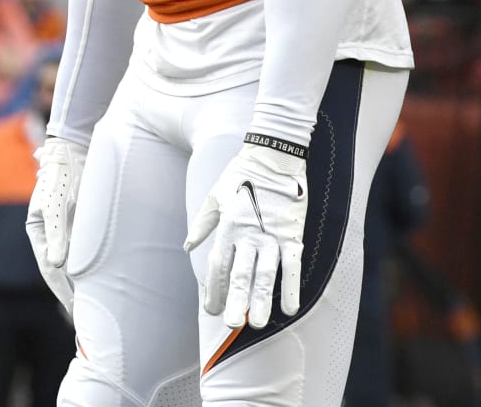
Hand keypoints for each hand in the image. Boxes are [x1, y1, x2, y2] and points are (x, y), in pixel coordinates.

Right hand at [25, 136, 86, 315]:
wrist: (74, 149)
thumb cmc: (61, 175)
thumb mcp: (56, 204)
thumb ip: (57, 234)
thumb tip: (57, 265)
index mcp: (37, 231)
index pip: (49, 269)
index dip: (62, 291)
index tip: (74, 311)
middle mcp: (51, 234)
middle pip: (60, 271)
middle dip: (71, 293)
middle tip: (84, 318)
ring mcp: (66, 229)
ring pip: (74, 263)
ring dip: (82, 283)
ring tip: (94, 306)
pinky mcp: (81, 224)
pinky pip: (85, 252)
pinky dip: (92, 268)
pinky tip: (103, 280)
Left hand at [184, 141, 308, 329]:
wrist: (273, 155)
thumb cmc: (241, 175)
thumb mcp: (215, 196)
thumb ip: (202, 224)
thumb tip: (188, 247)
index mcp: (228, 227)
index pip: (217, 265)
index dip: (212, 289)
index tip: (210, 308)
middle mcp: (248, 235)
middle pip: (240, 273)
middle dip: (235, 301)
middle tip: (230, 325)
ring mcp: (271, 236)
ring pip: (265, 274)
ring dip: (262, 299)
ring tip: (258, 324)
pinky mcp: (292, 233)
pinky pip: (292, 264)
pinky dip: (291, 286)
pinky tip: (289, 308)